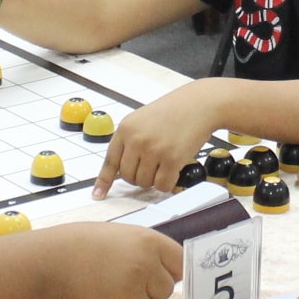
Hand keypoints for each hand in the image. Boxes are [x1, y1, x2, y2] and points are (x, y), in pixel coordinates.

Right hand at [27, 222, 182, 298]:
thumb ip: (150, 253)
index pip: (180, 263)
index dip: (171, 271)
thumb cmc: (88, 245)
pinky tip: (98, 296)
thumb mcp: (124, 236)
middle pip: (166, 290)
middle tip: (124, 278)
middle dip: (150, 289)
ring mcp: (131, 291)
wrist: (53, 260)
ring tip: (106, 284)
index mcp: (149, 243)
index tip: (163, 275)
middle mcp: (145, 266)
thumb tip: (175, 274)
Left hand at [94, 79, 224, 197]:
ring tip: (165, 162)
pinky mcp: (172, 159)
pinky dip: (168, 184)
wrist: (200, 103)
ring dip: (155, 179)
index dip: (104, 181)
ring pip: (145, 183)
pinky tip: (174, 170)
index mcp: (125, 128)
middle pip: (128, 177)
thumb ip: (130, 141)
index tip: (98, 195)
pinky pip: (163, 185)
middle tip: (152, 166)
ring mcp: (154, 150)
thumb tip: (121, 171)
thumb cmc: (174, 111)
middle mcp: (136, 139)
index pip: (110, 161)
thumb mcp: (142, 120)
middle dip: (139, 177)